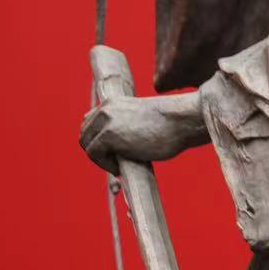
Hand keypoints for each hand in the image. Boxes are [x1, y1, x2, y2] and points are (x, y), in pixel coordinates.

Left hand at [78, 92, 206, 173]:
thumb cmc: (173, 123)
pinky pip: (93, 154)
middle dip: (96, 150)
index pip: (90, 122)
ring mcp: (106, 121)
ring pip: (86, 144)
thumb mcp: (143, 118)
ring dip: (99, 158)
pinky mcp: (109, 135)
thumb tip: (116, 146)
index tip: (113, 152)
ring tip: (118, 165)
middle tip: (115, 161)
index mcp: (114, 102)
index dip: (97, 139)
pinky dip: (104, 164)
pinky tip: (120, 167)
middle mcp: (106, 108)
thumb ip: (126, 125)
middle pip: (85, 134)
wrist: (184, 120)